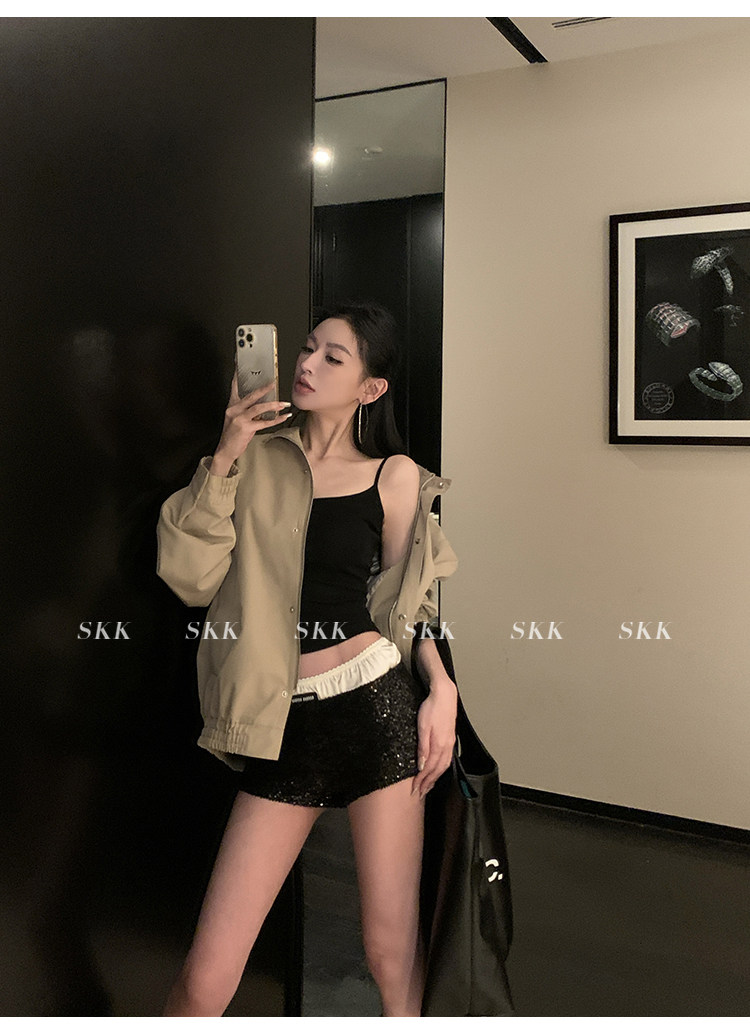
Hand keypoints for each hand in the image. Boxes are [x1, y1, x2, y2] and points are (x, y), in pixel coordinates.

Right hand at [216, 367, 292, 462]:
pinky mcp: (246, 428)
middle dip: (264, 389)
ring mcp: (239, 419)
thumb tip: (264, 406)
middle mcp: (234, 410)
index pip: (235, 387)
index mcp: (232, 406)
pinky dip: (275, 419)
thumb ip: (248, 411)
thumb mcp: (237, 419)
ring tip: (284, 404)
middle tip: (273, 383)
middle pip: (251, 396)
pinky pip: (264, 422)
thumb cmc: (233, 435)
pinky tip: (283, 417)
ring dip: (273, 405)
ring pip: (258, 408)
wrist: (225, 450)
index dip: (238, 376)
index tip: (241, 366)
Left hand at [411, 677, 456, 798]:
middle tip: (420, 793)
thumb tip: (421, 766)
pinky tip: (437, 769)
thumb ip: (422, 748)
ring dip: (435, 778)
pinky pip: (446, 759)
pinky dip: (441, 769)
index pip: (429, 769)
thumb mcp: (422, 727)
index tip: (415, 789)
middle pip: (437, 771)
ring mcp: (449, 743)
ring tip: (428, 786)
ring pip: (443, 766)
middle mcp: (446, 747)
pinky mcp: (450, 739)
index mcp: (438, 745)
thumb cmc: (432, 708)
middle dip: (428, 783)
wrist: (444, 695)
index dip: (421, 781)